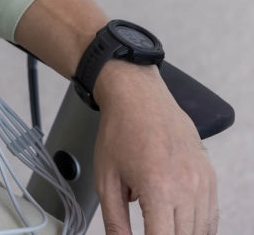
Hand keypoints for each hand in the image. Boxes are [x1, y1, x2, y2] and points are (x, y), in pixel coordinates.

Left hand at [92, 62, 217, 234]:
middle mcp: (187, 187)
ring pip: (201, 231)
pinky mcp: (210, 176)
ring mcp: (203, 182)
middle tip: (149, 230)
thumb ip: (115, 219)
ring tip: (159, 226)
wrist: (139, 98)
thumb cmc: (119, 133)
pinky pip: (211, 216)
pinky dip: (198, 228)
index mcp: (159, 189)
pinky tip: (180, 227)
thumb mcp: (106, 179)